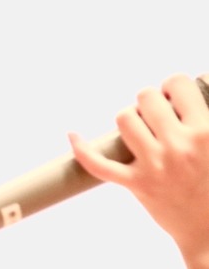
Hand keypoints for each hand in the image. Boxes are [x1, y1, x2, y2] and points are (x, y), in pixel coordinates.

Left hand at [69, 73, 208, 259]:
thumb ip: (205, 121)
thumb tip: (192, 98)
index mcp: (206, 131)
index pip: (177, 84)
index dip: (173, 86)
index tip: (174, 98)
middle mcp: (177, 145)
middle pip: (146, 98)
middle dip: (150, 102)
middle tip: (159, 116)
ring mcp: (154, 165)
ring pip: (124, 119)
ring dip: (130, 119)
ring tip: (141, 129)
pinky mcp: (136, 184)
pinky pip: (98, 164)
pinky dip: (81, 149)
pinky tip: (73, 135)